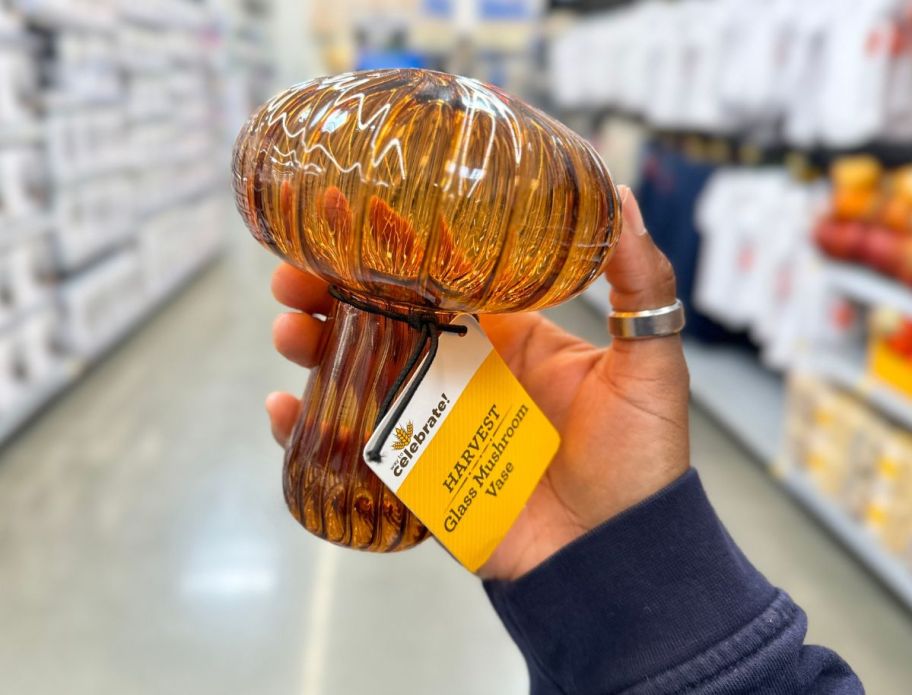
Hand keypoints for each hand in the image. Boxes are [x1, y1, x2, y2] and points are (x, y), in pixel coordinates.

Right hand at [266, 187, 689, 580]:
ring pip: (358, 372)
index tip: (356, 221)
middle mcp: (465, 372)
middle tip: (296, 276)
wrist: (616, 556)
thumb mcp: (647, 365)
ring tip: (290, 328)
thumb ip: (638, 284)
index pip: (440, 281)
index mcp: (510, 337)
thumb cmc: (638, 462)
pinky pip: (352, 445)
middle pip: (385, 319)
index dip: (397, 252)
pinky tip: (282, 408)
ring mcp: (436, 422)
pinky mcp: (417, 473)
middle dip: (335, 293)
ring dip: (314, 346)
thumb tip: (619, 196)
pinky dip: (307, 427)